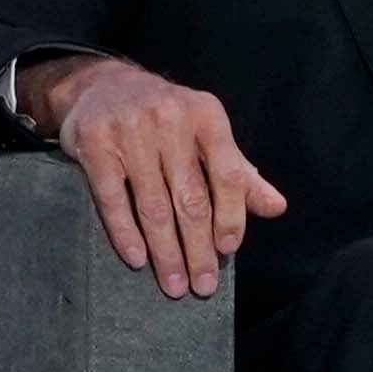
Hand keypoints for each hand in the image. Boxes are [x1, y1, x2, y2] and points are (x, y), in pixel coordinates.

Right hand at [25, 56, 282, 295]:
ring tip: (174, 284)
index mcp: (208, 117)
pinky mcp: (95, 146)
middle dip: (199, 248)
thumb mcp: (208, 134)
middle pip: (191, 198)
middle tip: (203, 286)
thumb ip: (240, 172)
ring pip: (154, 205)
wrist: (102, 86)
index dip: (232, 216)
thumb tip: (277, 208)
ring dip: (166, 251)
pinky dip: (126, 233)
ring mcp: (131, 134)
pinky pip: (113, 198)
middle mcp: (172, 123)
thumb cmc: (167, 119)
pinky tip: (138, 259)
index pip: (228, 175)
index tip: (228, 251)